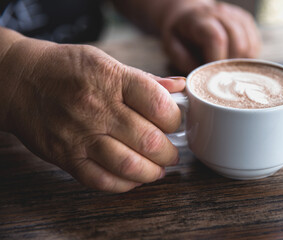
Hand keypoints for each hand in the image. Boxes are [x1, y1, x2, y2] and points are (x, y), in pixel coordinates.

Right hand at [2, 37, 185, 191]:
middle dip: (169, 153)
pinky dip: (125, 184)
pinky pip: (101, 180)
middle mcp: (97, 108)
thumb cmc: (67, 69)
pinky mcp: (66, 156)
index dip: (174, 119)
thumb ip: (145, 79)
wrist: (20, 81)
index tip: (174, 124)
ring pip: (129, 165)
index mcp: (112, 80)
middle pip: (148, 140)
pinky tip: (134, 178)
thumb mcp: (106, 62)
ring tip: (158, 169)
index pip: (158, 105)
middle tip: (171, 153)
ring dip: (152, 172)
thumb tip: (178, 87)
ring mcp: (80, 135)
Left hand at [161, 1, 260, 72]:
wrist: (188, 16)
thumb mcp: (172, 48)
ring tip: (226, 71)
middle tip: (219, 77)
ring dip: (240, 65)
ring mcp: (237, 17)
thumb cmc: (180, 35)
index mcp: (200, 19)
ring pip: (249, 46)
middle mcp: (221, 13)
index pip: (217, 39)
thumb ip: (184, 62)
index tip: (212, 76)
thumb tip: (203, 79)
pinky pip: (255, 46)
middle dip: (230, 66)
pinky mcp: (247, 23)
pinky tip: (234, 64)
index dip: (217, 61)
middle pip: (238, 43)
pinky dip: (247, 60)